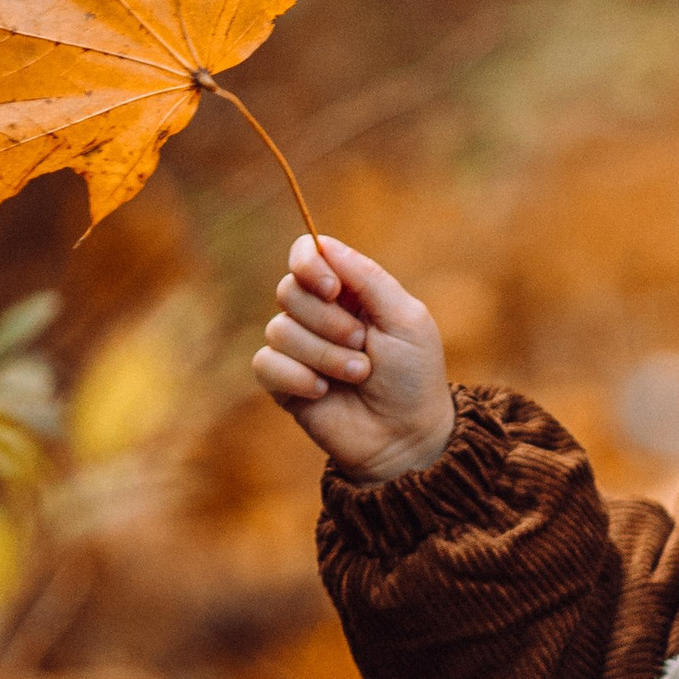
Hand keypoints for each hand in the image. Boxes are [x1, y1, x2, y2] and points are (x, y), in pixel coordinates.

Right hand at [250, 234, 454, 483]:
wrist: (405, 437)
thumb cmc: (413, 377)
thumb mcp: (406, 319)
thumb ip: (368, 278)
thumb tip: (322, 242)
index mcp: (349, 291)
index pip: (307, 254)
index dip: (309, 264)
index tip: (333, 289)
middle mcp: (318, 314)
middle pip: (288, 290)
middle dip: (327, 320)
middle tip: (361, 343)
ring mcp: (298, 348)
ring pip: (279, 329)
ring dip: (323, 354)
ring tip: (357, 374)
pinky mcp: (282, 382)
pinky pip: (265, 363)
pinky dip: (297, 377)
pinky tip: (323, 393)